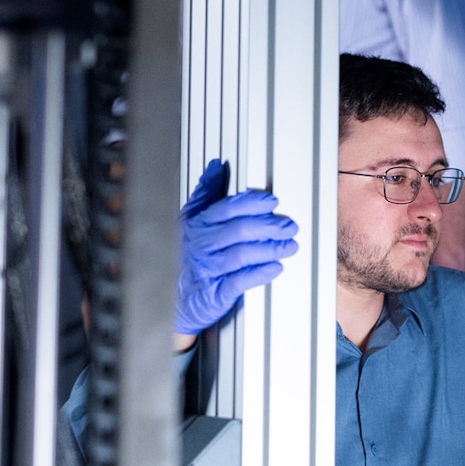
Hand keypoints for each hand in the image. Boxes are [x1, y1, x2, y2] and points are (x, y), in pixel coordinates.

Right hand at [175, 159, 298, 335]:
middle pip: (239, 230)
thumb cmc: (186, 257)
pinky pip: (240, 281)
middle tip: (289, 226)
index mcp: (198, 225)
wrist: (175, 298)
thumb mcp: (190, 221)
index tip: (271, 202)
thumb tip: (216, 167)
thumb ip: (206, 194)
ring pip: (242, 254)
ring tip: (289, 246)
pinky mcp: (216, 292)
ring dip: (270, 249)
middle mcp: (202, 245)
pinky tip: (275, 267)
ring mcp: (208, 269)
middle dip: (268, 226)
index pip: (226, 209)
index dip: (251, 204)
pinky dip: (260, 273)